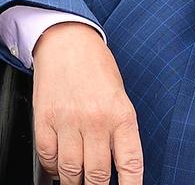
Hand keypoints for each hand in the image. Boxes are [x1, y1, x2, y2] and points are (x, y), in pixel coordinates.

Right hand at [32, 22, 142, 183]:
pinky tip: (60, 166)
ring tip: (79, 181)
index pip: (130, 162)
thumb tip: (119, 162)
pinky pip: (49, 159)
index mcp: (122, 114)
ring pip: (71, 172)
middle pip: (98, 174)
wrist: (68, 43)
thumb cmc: (98, 67)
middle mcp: (96, 120)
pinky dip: (54, 169)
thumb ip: (119, 129)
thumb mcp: (120, 96)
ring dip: (75, 182)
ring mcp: (69, 123)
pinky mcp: (45, 122)